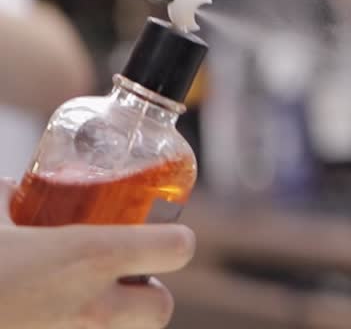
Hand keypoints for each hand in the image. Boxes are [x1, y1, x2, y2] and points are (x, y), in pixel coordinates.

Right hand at [0, 179, 195, 327]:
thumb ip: (14, 198)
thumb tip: (19, 192)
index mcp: (88, 255)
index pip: (177, 248)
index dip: (175, 239)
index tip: (165, 234)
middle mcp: (89, 307)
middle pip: (159, 309)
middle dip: (147, 294)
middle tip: (121, 278)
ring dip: (111, 320)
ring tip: (78, 300)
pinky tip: (46, 317)